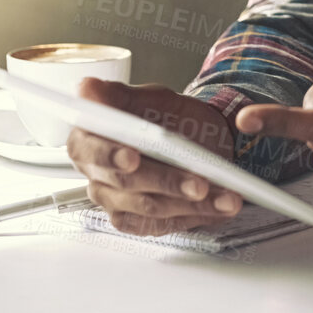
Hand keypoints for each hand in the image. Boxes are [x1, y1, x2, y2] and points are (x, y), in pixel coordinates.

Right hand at [67, 81, 242, 236]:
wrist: (197, 137)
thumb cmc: (167, 118)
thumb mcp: (149, 98)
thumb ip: (118, 96)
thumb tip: (87, 89)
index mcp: (88, 142)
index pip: (93, 153)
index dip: (112, 156)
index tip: (133, 157)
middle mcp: (98, 176)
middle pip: (127, 184)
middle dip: (167, 182)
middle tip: (200, 183)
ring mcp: (117, 202)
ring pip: (151, 208)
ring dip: (192, 204)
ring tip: (225, 196)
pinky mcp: (139, 221)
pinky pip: (165, 224)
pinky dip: (197, 216)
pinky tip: (220, 207)